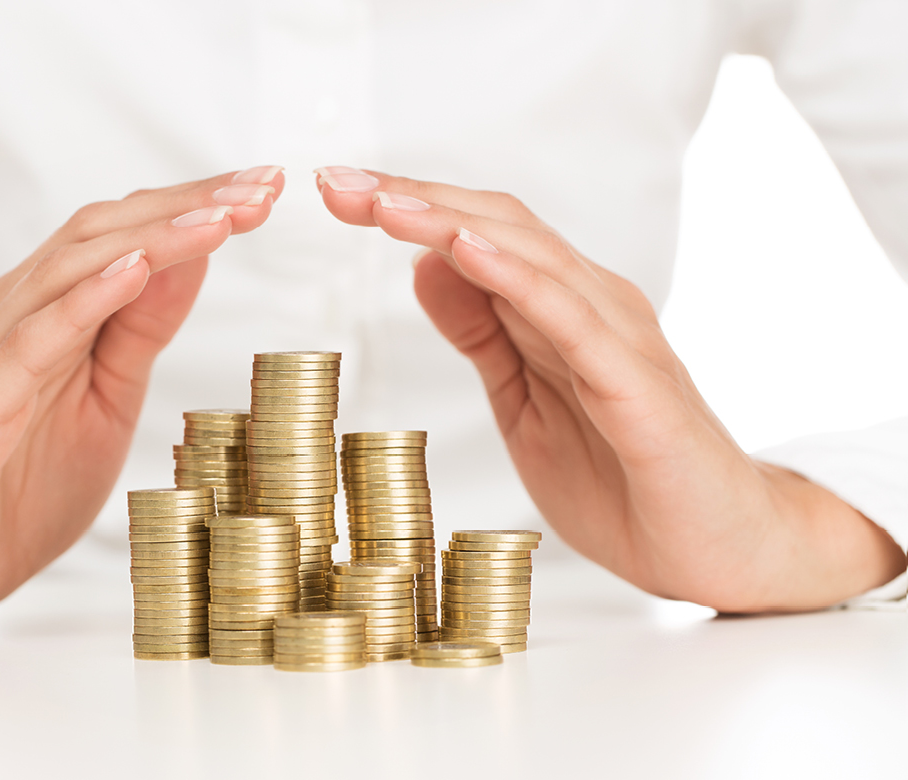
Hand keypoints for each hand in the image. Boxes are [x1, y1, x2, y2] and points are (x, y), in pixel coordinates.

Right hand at [0, 167, 285, 634]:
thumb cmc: (19, 485)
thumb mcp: (107, 398)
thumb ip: (140, 329)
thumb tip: (193, 257)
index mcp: (43, 312)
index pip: (122, 235)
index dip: (193, 207)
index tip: (264, 189)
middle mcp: (9, 316)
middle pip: (100, 234)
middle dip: (186, 207)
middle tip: (262, 188)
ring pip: (67, 273)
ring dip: (151, 239)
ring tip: (218, 218)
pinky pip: (28, 344)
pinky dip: (83, 302)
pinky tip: (134, 271)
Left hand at [316, 167, 905, 610]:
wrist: (715, 550)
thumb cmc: (621, 477)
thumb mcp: (522, 402)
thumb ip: (484, 334)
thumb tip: (425, 267)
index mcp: (557, 310)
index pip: (477, 235)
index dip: (408, 209)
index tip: (338, 192)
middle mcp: (589, 306)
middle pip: (495, 228)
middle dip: (413, 201)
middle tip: (338, 183)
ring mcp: (616, 338)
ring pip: (529, 257)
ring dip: (451, 224)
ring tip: (386, 204)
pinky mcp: (636, 384)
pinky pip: (572, 319)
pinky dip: (519, 278)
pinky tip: (467, 250)